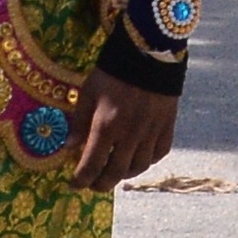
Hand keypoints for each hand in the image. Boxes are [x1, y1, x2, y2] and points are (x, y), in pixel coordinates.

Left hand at [65, 68, 180, 187]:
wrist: (149, 52)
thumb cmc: (113, 71)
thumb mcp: (89, 92)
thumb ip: (79, 121)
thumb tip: (69, 146)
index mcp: (106, 126)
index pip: (91, 165)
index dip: (80, 180)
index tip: (74, 184)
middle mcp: (130, 134)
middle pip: (115, 172)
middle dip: (101, 184)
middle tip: (93, 185)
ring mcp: (151, 132)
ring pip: (138, 167)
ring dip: (124, 174)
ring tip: (115, 171)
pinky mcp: (167, 126)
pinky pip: (159, 153)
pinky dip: (147, 161)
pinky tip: (139, 157)